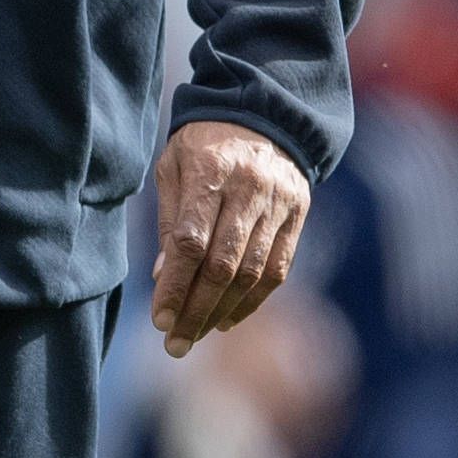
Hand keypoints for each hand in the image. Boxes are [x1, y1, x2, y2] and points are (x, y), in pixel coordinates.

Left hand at [149, 120, 310, 355]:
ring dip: (223, 312)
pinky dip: (252, 300)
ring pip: (252, 273)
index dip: (174, 285)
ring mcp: (278, 202)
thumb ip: (170, 220)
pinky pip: (277, 269)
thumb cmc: (204, 143)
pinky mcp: (297, 214)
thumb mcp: (174, 167)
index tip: (159, 320)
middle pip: (223, 265)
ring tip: (198, 335)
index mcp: (210, 170)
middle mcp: (248, 188)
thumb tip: (162, 277)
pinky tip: (228, 319)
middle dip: (196, 310)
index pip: (191, 241)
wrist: (264, 113)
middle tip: (176, 344)